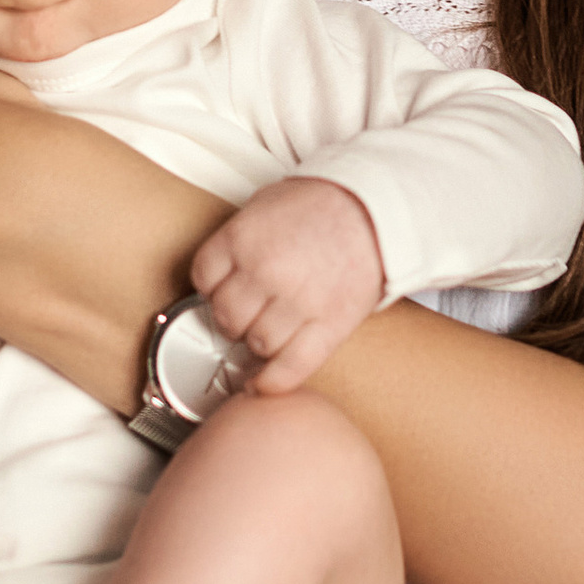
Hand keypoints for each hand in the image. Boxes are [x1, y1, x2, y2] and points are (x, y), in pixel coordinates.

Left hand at [191, 177, 386, 392]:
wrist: (379, 207)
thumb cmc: (323, 200)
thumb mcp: (266, 202)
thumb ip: (239, 237)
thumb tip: (221, 271)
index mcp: (243, 238)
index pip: (204, 278)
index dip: (211, 288)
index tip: (220, 291)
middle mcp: (265, 272)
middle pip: (227, 316)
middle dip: (234, 318)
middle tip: (248, 312)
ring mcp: (298, 302)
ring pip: (257, 344)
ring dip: (258, 343)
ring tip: (269, 332)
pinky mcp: (330, 325)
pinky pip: (291, 367)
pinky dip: (272, 382)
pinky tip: (262, 383)